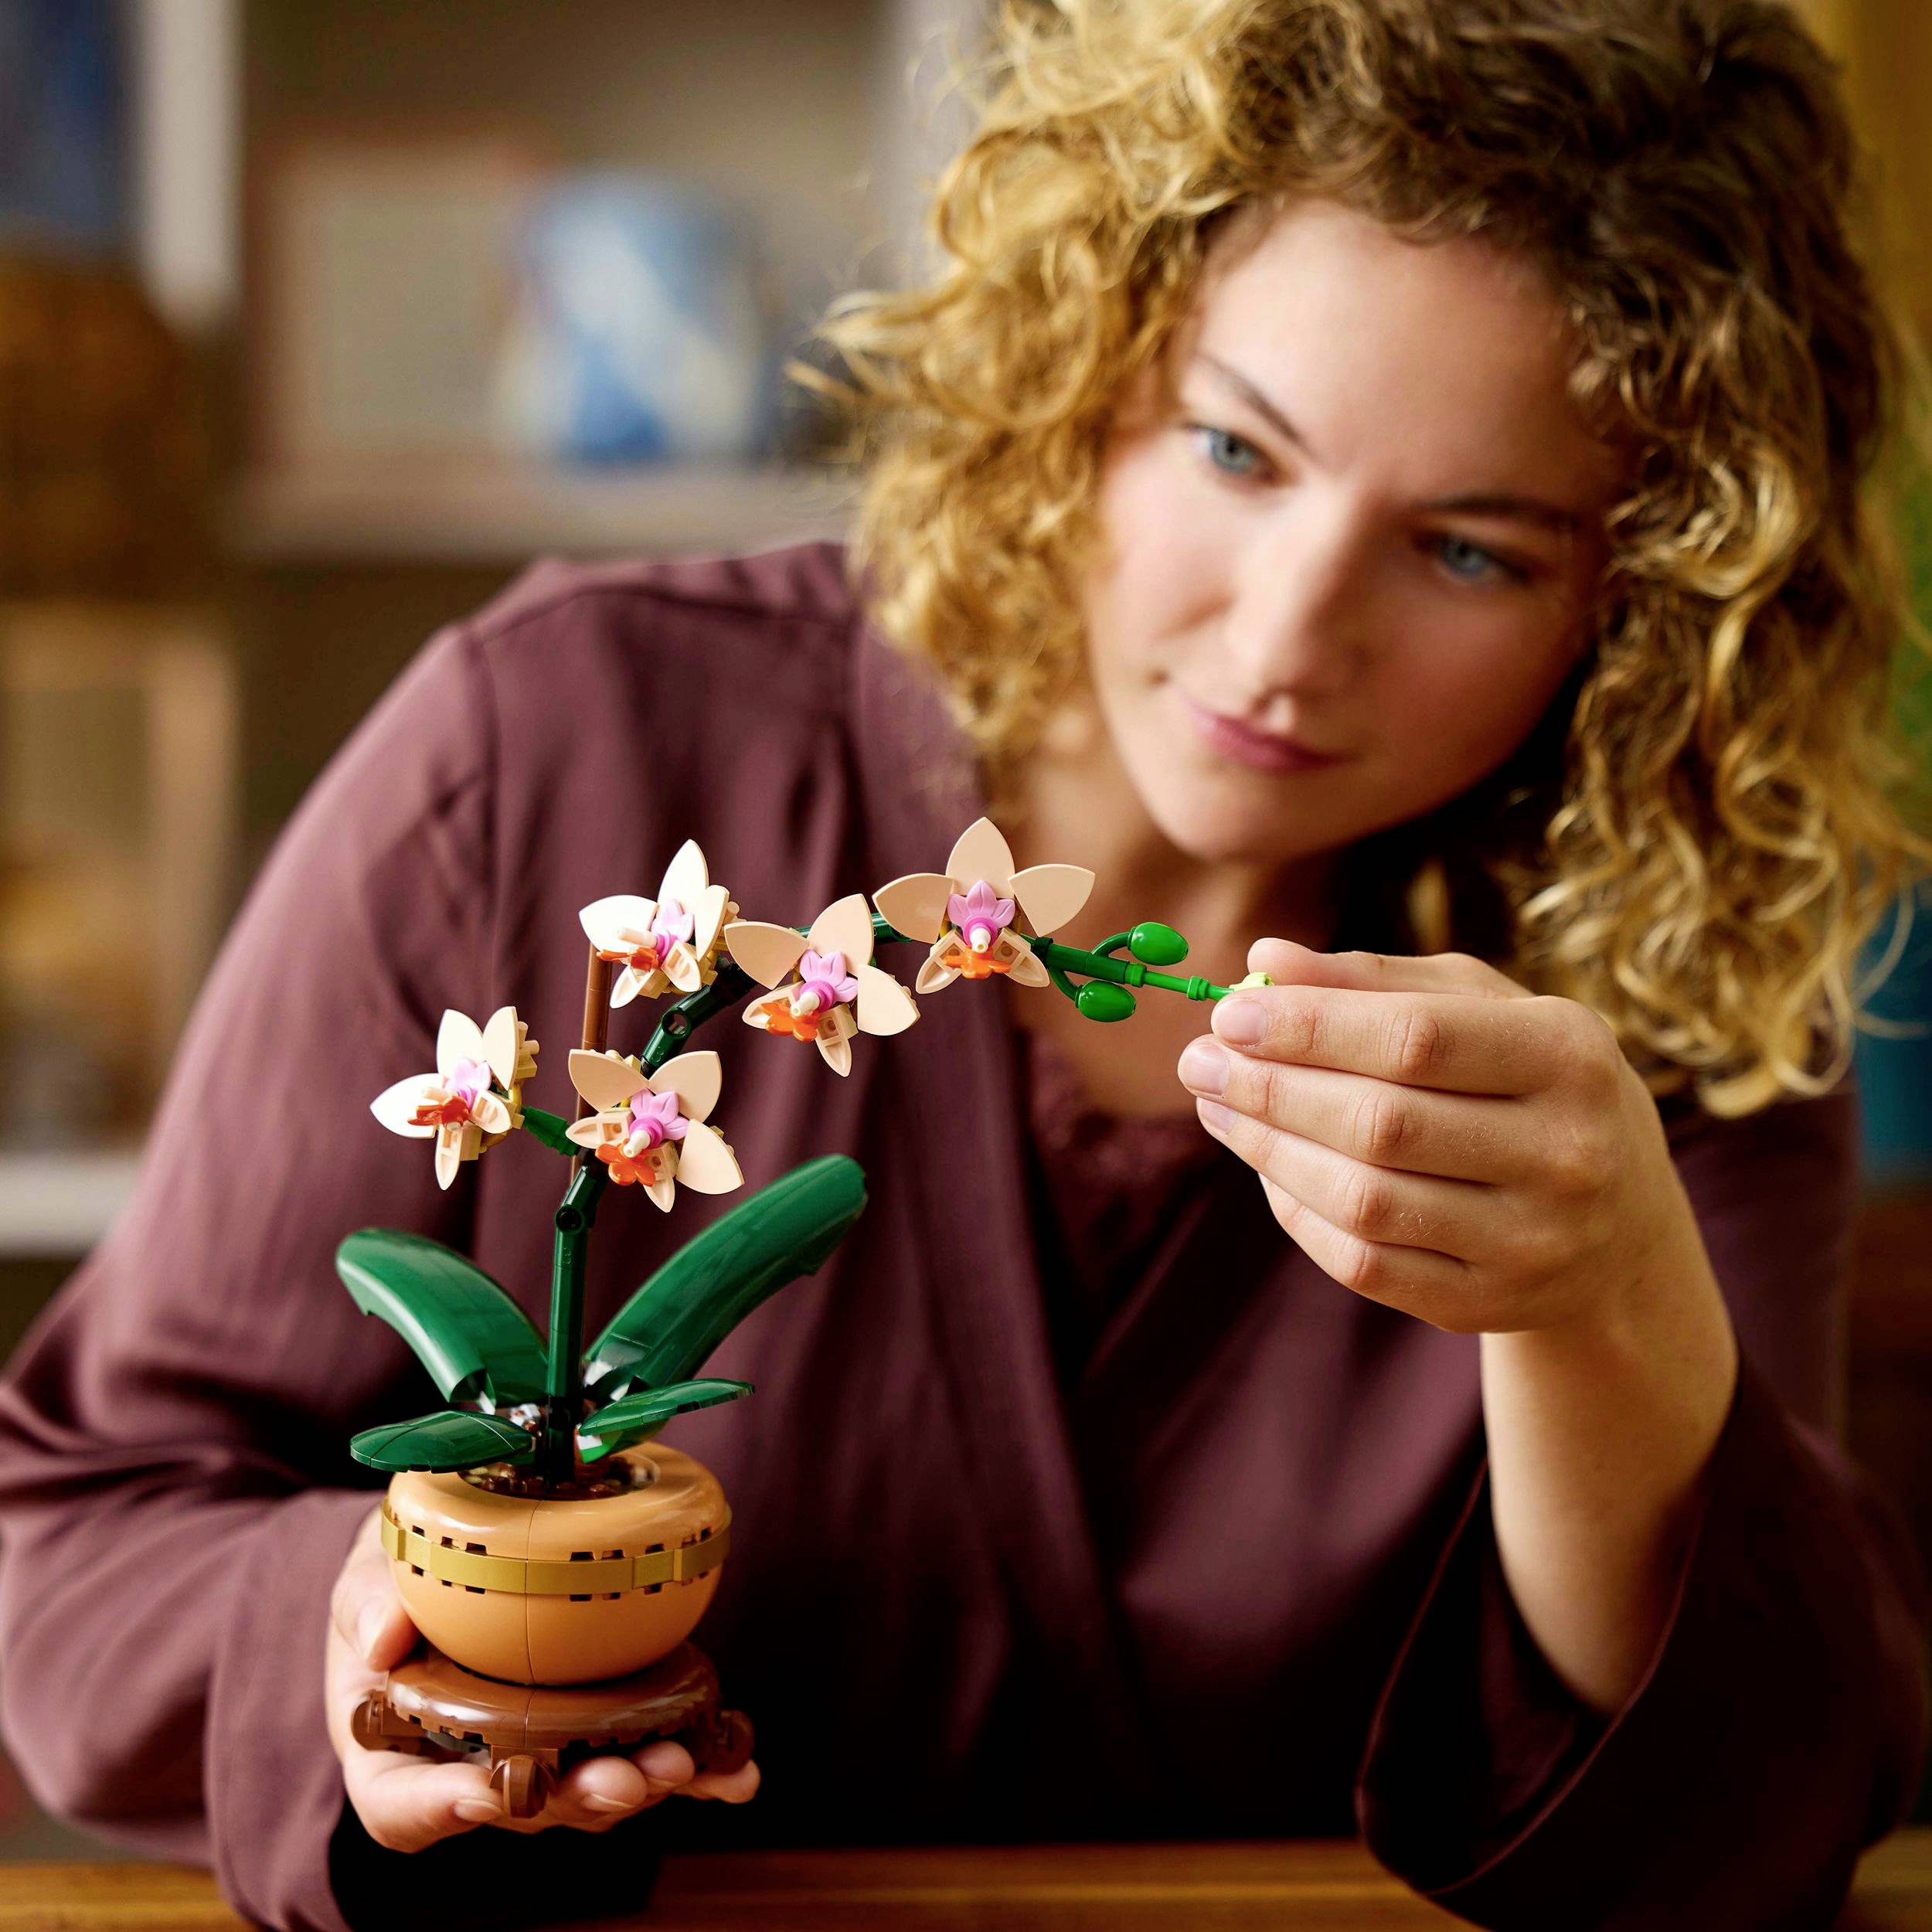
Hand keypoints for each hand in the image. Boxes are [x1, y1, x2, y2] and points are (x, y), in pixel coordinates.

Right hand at [326, 1503, 759, 1849]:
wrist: (438, 1569)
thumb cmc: (391, 1583)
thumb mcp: (364, 1581)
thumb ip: (367, 1604)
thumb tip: (382, 1637)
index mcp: (396, 1756)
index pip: (407, 1809)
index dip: (444, 1810)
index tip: (483, 1793)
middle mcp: (473, 1773)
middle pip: (523, 1809)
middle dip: (578, 1797)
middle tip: (623, 1780)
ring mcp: (543, 1759)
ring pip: (590, 1792)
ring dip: (641, 1783)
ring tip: (685, 1762)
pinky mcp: (601, 1732)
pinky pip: (647, 1758)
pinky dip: (698, 1771)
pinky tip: (738, 1773)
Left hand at [1176, 938, 1705, 1336]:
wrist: (1620, 1221)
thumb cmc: (1525, 1080)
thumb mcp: (1478, 1008)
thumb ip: (1373, 979)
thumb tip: (1266, 959)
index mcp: (1568, 1055)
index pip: (1417, 1039)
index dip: (1310, 1027)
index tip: (1229, 1013)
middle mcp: (1566, 1153)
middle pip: (1382, 1123)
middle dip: (1271, 1088)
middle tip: (1199, 1061)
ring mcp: (1532, 1242)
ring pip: (1364, 1199)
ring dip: (1268, 1149)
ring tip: (1217, 1107)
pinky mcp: (1487, 1305)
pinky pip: (1363, 1261)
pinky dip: (1296, 1210)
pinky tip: (1265, 1165)